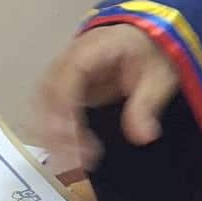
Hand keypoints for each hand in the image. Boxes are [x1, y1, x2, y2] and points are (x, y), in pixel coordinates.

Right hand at [33, 25, 179, 179]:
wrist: (146, 39)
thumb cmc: (150, 54)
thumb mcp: (158, 77)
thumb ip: (147, 104)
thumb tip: (143, 136)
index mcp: (94, 47)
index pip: (70, 72)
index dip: (66, 103)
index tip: (70, 133)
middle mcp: (70, 57)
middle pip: (49, 90)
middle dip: (55, 127)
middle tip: (74, 159)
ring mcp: (63, 71)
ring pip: (43, 102)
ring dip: (51, 133)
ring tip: (71, 162)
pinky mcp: (63, 86)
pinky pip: (50, 108)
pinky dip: (54, 131)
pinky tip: (67, 153)